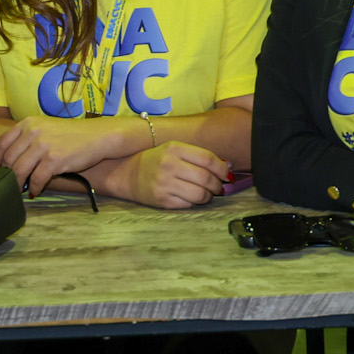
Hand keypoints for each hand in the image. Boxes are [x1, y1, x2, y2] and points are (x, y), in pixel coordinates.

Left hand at [0, 114, 135, 194]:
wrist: (97, 136)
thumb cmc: (72, 134)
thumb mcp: (46, 128)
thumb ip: (28, 138)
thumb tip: (10, 160)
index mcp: (28, 123)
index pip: (2, 142)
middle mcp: (33, 132)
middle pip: (9, 159)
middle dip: (6, 174)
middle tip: (8, 184)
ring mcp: (43, 146)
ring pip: (19, 170)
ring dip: (17, 183)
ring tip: (19, 190)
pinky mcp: (54, 160)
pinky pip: (36, 179)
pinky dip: (33, 187)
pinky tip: (34, 191)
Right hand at [107, 142, 228, 207]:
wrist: (127, 174)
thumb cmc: (156, 161)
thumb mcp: (174, 150)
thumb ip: (198, 156)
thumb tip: (227, 167)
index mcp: (174, 149)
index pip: (207, 159)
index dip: (222, 168)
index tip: (226, 173)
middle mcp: (169, 165)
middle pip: (206, 178)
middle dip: (217, 184)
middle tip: (219, 186)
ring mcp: (165, 184)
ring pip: (200, 194)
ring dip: (209, 196)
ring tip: (207, 193)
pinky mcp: (162, 200)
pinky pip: (188, 204)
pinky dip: (195, 202)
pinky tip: (192, 197)